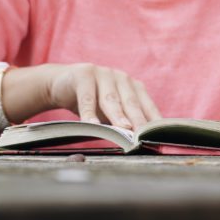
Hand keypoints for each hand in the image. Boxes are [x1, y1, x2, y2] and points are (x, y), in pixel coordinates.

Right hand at [44, 63, 161, 129]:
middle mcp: (122, 78)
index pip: (147, 106)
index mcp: (133, 87)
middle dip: (139, 120)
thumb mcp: (108, 112)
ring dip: (118, 115)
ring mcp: (104, 73)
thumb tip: (139, 145)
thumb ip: (123, 123)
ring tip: (124, 130)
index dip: (153, 121)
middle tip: (144, 136)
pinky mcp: (84, 74)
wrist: (60, 83)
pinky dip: (89, 112)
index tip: (159, 137)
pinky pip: (87, 97)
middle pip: (131, 102)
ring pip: (111, 99)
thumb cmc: (91, 102)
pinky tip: (92, 125)